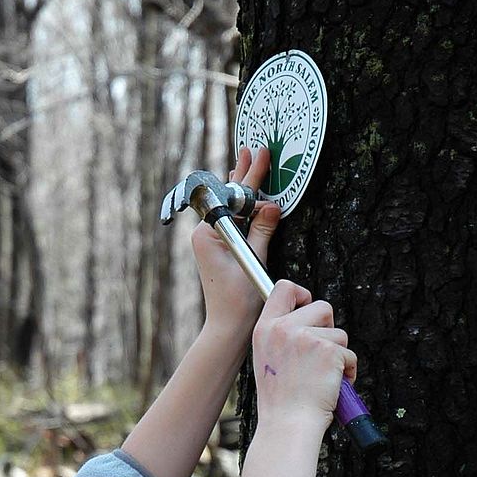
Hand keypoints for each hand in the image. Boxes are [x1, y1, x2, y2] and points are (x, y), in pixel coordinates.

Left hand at [192, 146, 280, 334]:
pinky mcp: (220, 248)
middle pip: (228, 199)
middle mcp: (205, 234)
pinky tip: (246, 194)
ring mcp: (212, 241)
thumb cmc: (238, 300)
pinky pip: (233, 221)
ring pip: (231, 208)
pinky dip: (243, 206)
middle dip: (242, 175)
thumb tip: (271, 204)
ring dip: (242, 188)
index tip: (259, 155)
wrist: (228, 327)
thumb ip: (262, 230)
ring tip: (246, 162)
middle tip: (253, 150)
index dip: (250, 178)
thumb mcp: (254, 261)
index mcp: (208, 234)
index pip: (233, 198)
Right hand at [251, 280, 356, 429]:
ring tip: (322, 377)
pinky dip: (347, 371)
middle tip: (320, 355)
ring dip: (338, 355)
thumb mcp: (270, 360)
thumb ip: (283, 336)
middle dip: (328, 329)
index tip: (308, 308)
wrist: (288, 425)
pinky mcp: (328, 351)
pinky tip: (332, 386)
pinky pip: (349, 354)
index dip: (302, 294)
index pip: (283, 288)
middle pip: (322, 307)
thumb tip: (309, 320)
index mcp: (264, 329)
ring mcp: (305, 338)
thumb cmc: (282, 400)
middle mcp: (283, 329)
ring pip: (339, 333)